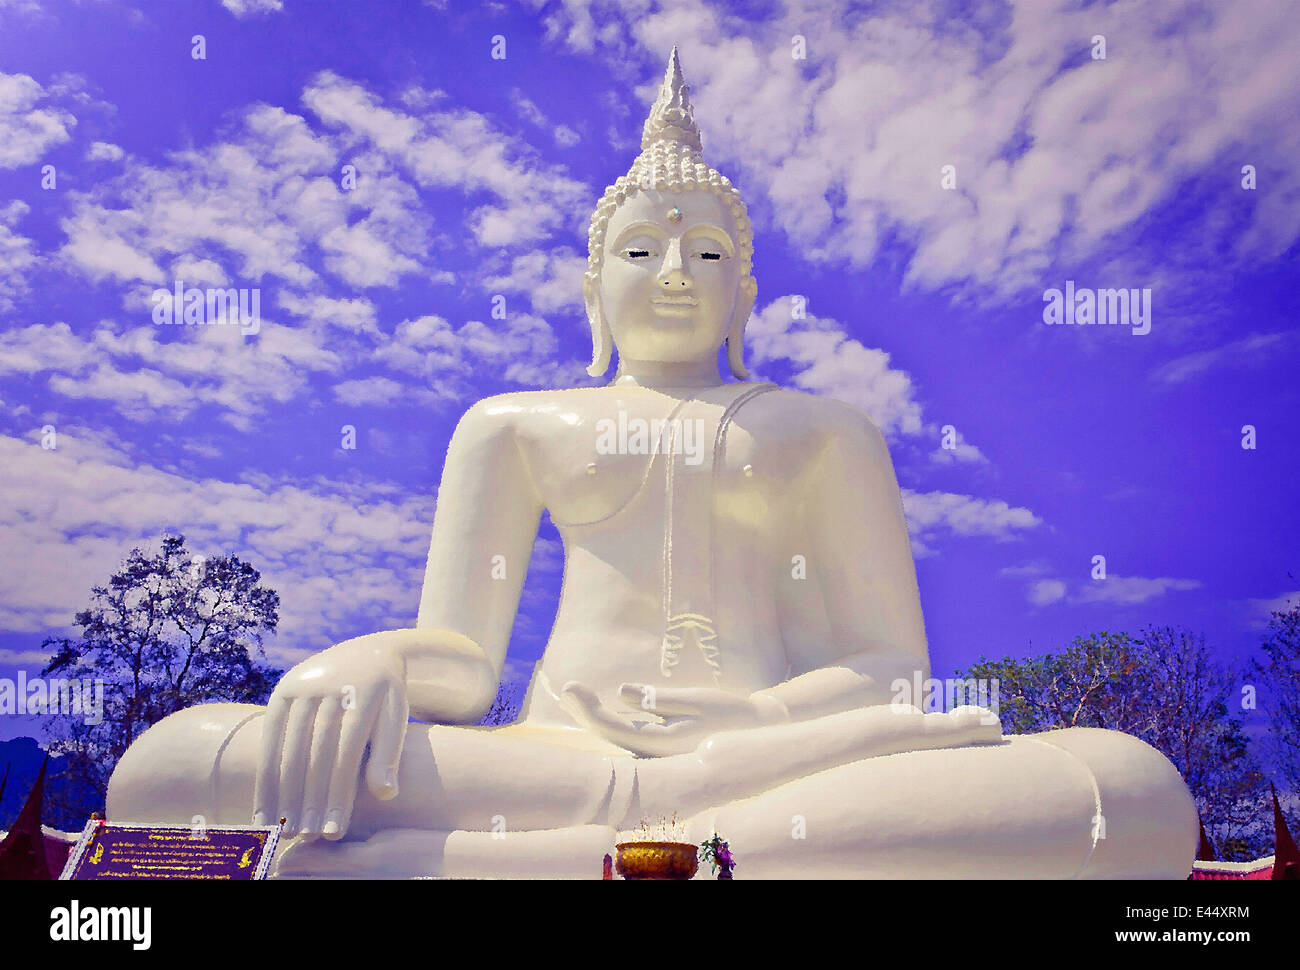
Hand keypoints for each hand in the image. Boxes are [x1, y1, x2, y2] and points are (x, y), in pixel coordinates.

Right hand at [253, 633, 408, 840]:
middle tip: (306, 838)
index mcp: (364, 692)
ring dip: (284, 793)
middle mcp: (330, 685)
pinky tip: (265, 808)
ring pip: (290, 747)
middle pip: (316, 753)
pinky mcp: (283, 689)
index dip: (339, 795)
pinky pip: (270, 736)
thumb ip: (389, 754)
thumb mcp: (396, 718)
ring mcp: (303, 684)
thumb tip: (385, 795)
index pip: (347, 753)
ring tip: (283, 831)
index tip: (334, 832)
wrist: (371, 652)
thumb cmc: (387, 699)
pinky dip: (266, 775)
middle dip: (310, 800)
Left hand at [559, 681, 785, 756]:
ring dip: (592, 713)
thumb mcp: (697, 701)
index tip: (570, 687)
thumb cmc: (727, 713)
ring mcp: (654, 750)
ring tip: (572, 694)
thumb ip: (659, 699)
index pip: (612, 728)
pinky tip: (594, 705)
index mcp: (660, 743)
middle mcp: (652, 752)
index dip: (587, 709)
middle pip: (607, 732)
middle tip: (566, 687)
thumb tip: (621, 691)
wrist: (753, 731)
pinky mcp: (657, 743)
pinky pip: (625, 731)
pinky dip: (608, 716)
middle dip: (584, 710)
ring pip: (614, 733)